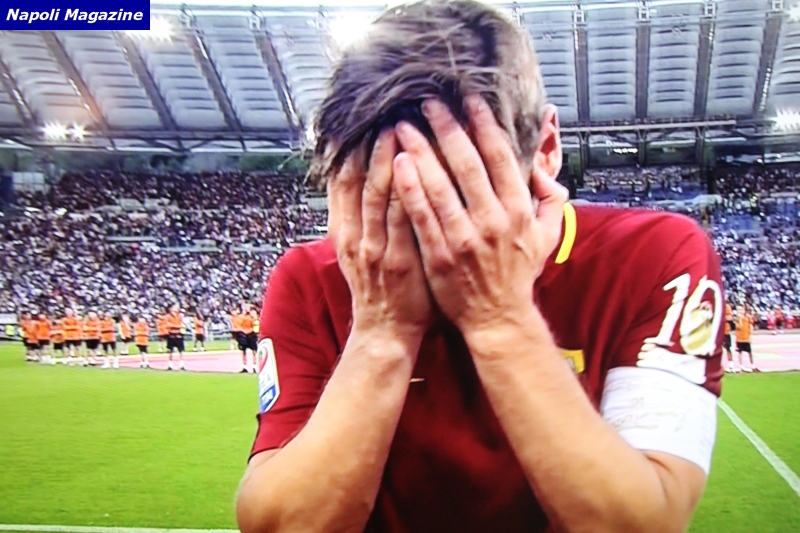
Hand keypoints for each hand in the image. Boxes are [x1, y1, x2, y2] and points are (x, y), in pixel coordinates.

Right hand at [329, 128, 432, 341]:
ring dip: (387, 159)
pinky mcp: (399, 262)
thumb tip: (368, 180)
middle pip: (358, 181)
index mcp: (344, 232)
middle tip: (383, 113)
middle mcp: (355, 237)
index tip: (358, 122)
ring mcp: (376, 249)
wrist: (385, 332)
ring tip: (398, 127)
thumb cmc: (380, 289)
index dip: (348, 150)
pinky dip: (408, 190)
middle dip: (370, 145)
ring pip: (379, 195)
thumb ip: (362, 218)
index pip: (342, 182)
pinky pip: (403, 219)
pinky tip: (417, 167)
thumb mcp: (359, 251)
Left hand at [393, 96, 565, 335]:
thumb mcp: (548, 237)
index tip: (468, 100)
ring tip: (404, 126)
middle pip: (467, 163)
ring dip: (421, 151)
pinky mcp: (440, 255)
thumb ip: (551, 199)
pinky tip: (397, 164)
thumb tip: (543, 169)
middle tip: (428, 103)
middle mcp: (492, 221)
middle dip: (446, 128)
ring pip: (440, 185)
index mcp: (518, 211)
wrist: (498, 318)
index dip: (483, 124)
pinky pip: (422, 216)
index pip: (499, 157)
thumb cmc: (517, 275)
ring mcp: (465, 238)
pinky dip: (410, 189)